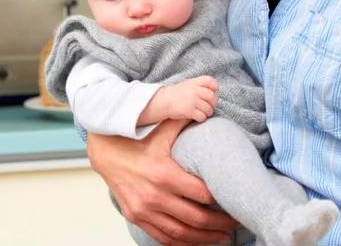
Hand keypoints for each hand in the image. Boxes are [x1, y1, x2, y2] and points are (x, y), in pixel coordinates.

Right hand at [87, 120, 238, 244]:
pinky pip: (162, 237)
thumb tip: (207, 109)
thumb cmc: (133, 139)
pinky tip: (196, 241)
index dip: (222, 199)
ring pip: (181, 232)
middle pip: (196, 217)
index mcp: (164, 173)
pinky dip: (181, 243)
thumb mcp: (159, 128)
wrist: (103, 151)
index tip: (235, 201)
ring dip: (204, 238)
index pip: (202, 194)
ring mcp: (144, 209)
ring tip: (222, 237)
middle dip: (220, 223)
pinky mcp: (135, 217)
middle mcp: (154, 195)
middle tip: (236, 223)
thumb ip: (184, 119)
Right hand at [158, 76, 217, 122]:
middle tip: (209, 107)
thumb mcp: (188, 84)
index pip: (211, 82)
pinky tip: (198, 117)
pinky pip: (202, 117)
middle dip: (213, 104)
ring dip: (207, 113)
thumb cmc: (178, 94)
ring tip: (203, 113)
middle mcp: (194, 90)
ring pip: (208, 109)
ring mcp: (192, 100)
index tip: (212, 92)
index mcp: (194, 82)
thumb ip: (200, 85)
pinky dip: (201, 118)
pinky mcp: (189, 111)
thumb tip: (215, 91)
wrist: (164, 101)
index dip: (214, 88)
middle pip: (212, 97)